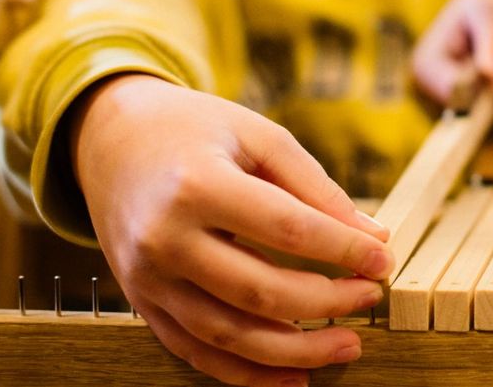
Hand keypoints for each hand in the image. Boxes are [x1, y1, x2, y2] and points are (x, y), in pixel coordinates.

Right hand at [71, 74, 393, 386]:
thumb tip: (373, 237)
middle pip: (260, 291)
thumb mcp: (257, 136)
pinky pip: (197, 353)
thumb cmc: (194, 130)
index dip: (343, 250)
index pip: (287, 230)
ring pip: (230, 336)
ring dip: (296, 352)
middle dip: (327, 302)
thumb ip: (316, 187)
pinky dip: (247, 374)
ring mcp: (148, 278)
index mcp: (197, 185)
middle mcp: (165, 238)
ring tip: (347, 345)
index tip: (382, 259)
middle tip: (369, 298)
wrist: (111, 140)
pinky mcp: (142, 303)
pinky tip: (294, 376)